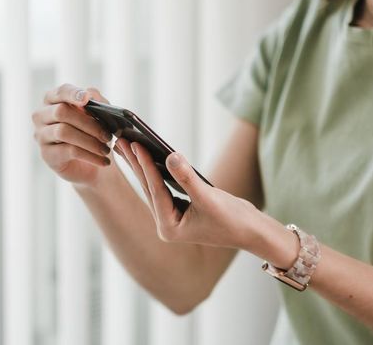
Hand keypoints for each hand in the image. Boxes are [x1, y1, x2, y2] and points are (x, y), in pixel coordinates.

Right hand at [33, 84, 113, 185]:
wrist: (92, 166)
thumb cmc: (93, 135)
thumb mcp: (99, 116)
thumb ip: (96, 102)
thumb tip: (89, 95)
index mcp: (54, 100)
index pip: (61, 92)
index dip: (73, 94)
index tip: (86, 99)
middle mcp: (42, 116)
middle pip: (61, 111)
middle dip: (88, 123)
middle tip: (108, 135)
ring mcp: (41, 136)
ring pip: (63, 132)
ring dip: (90, 141)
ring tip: (106, 150)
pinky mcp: (46, 155)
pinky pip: (68, 151)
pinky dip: (90, 156)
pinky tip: (103, 161)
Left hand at [114, 139, 269, 249]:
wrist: (251, 231)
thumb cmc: (233, 220)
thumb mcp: (209, 197)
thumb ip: (187, 177)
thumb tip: (170, 155)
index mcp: (169, 228)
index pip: (155, 191)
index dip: (146, 166)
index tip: (136, 145)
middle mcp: (166, 224)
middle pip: (148, 188)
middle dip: (136, 163)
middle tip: (121, 140)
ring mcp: (171, 217)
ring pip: (153, 186)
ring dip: (141, 165)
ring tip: (126, 144)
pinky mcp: (179, 208)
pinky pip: (163, 185)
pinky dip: (155, 170)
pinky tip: (145, 154)